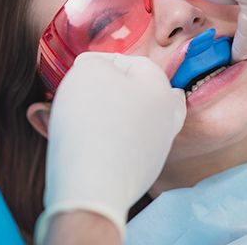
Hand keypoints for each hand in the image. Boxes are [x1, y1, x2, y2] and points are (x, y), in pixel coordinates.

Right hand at [36, 52, 185, 242]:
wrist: (91, 186)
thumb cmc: (90, 122)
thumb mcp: (88, 71)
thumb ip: (95, 62)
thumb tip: (96, 69)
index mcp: (160, 88)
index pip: (131, 62)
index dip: (101, 62)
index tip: (79, 72)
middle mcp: (167, 118)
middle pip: (137, 92)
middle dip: (111, 90)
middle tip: (84, 95)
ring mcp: (157, 148)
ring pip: (133, 120)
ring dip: (110, 115)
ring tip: (82, 119)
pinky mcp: (142, 172)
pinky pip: (125, 146)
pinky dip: (109, 141)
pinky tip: (89, 144)